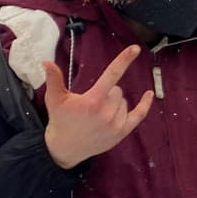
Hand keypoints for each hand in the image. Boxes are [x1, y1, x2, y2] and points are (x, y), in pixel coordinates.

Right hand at [43, 44, 153, 168]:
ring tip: (97, 113)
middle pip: (117, 90)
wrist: (65, 149)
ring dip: (114, 103)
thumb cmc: (61, 121)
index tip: (135, 48)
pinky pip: (139, 115)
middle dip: (106, 92)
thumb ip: (54, 79)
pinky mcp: (122, 132)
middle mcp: (107, 112)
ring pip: (124, 102)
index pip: (112, 75)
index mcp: (93, 101)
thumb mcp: (54, 99)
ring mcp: (116, 124)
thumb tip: (46, 62)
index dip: (124, 60)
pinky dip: (145, 105)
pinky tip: (149, 94)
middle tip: (91, 104)